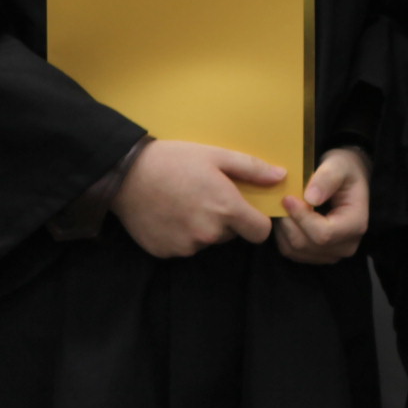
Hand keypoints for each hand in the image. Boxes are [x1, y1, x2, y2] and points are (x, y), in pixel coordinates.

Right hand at [110, 140, 282, 257]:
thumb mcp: (216, 155)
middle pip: (231, 235)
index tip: (244, 210)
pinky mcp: (166, 252)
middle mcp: (209, 233)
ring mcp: (186, 246)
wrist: (126, 173)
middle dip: (224, 219)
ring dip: (201, 226)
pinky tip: (168, 213)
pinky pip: (183, 246)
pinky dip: (179, 234)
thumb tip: (281, 177)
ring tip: (183, 202)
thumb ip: (252, 169)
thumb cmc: (174, 159)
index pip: (260, 233)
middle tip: (204, 196)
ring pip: (206, 241)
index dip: (255, 222)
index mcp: (226, 209)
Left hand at [275, 146, 370, 263]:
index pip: (323, 233)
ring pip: (295, 250)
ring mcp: (332, 254)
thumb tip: (310, 198)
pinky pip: (292, 252)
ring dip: (284, 228)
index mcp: (356, 224)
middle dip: (289, 221)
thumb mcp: (338, 165)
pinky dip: (283, 235)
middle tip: (283, 199)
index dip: (301, 217)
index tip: (287, 198)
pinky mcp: (318, 256)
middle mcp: (347, 245)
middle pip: (306, 244)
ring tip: (285, 207)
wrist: (348, 180)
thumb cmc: (344, 169)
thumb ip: (326, 178)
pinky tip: (288, 216)